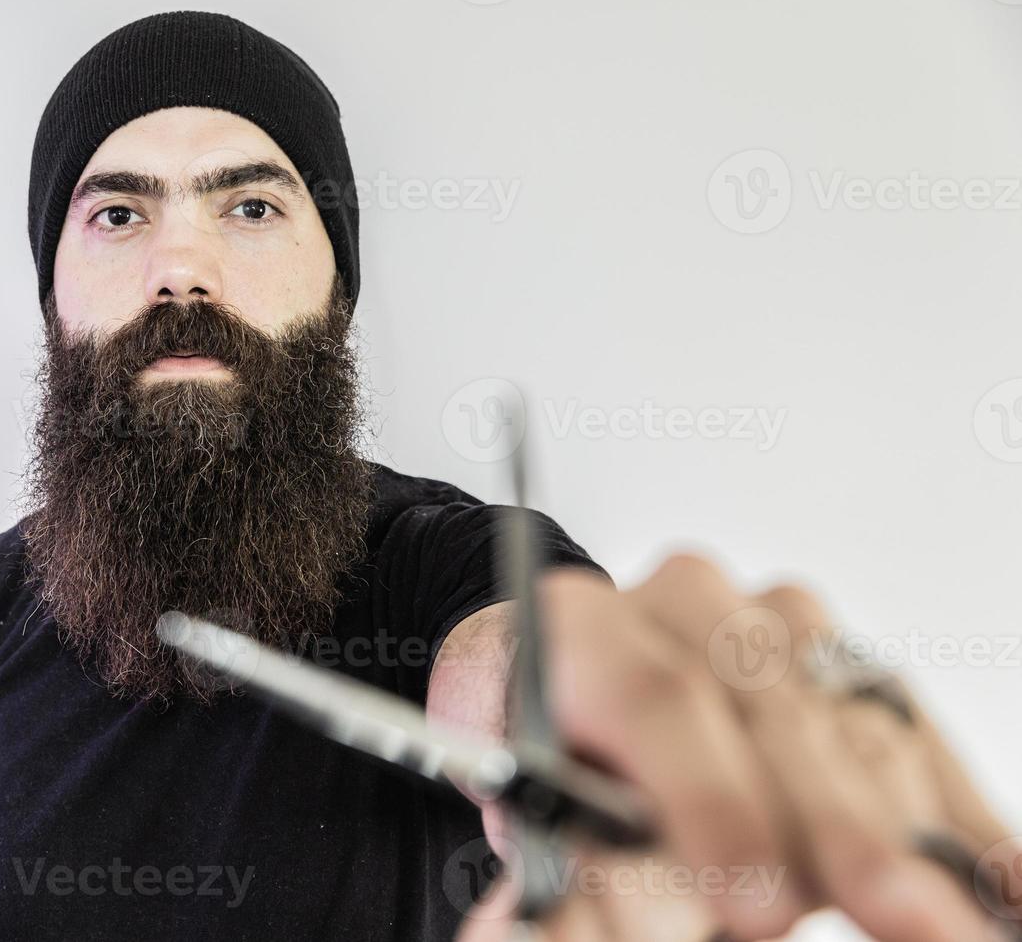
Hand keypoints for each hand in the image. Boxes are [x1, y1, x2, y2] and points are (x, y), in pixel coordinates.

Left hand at [443, 554, 1019, 940]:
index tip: (753, 899)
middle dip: (839, 827)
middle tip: (899, 918)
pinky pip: (910, 730)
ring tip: (950, 921)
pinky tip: (992, 882)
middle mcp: (678, 604)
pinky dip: (953, 814)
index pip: (652, 694)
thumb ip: (585, 853)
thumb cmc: (548, 759)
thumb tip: (638, 913)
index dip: (711, 798)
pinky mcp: (838, 654)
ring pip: (853, 719)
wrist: (571, 699)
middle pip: (770, 707)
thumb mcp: (536, 809)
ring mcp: (766, 619)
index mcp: (578, 628)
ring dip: (909, 833)